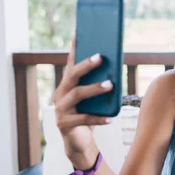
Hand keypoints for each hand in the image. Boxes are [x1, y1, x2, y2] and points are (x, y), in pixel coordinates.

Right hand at [52, 36, 113, 168]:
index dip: (74, 48)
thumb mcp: (94, 99)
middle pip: (72, 76)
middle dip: (86, 65)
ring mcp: (60, 110)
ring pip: (76, 95)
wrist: (78, 142)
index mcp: (66, 85)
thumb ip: (98, 85)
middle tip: (101, 57)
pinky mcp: (64, 124)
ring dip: (94, 89)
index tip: (79, 32)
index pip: (70, 63)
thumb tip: (115, 69)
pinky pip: (83, 119)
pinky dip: (98, 118)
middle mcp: (59, 94)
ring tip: (110, 85)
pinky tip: (111, 118)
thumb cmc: (88, 115)